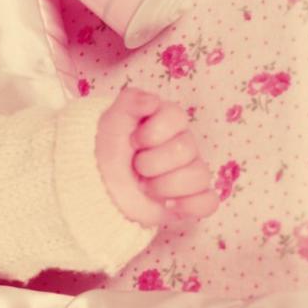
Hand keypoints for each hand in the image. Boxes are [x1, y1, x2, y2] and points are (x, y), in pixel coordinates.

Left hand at [95, 87, 218, 228]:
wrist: (99, 186)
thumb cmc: (108, 149)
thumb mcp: (111, 121)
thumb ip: (130, 102)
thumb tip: (151, 101)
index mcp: (168, 122)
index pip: (176, 117)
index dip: (152, 132)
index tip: (134, 141)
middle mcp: (184, 145)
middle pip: (186, 150)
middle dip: (151, 162)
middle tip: (136, 167)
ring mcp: (189, 172)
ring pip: (199, 176)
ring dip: (164, 186)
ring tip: (144, 187)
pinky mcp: (191, 199)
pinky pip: (208, 202)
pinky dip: (189, 205)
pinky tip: (168, 205)